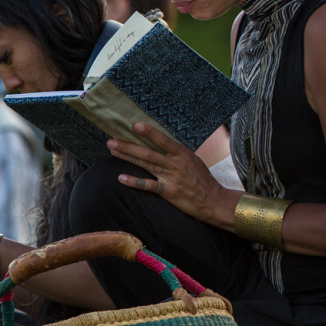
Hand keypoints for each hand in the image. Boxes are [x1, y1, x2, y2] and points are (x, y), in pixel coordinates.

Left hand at [107, 124, 239, 225]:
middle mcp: (176, 164)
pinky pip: (148, 185)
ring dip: (127, 157)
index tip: (135, 125)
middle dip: (128, 145)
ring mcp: (172, 177)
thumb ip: (178, 153)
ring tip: (112, 151)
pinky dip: (134, 181)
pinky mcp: (169, 192)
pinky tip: (121, 178)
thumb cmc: (203, 180)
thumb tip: (164, 144)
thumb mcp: (194, 161)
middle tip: (111, 140)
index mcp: (182, 154)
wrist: (214, 200)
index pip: (163, 140)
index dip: (149, 132)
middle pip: (148, 152)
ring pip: (145, 164)